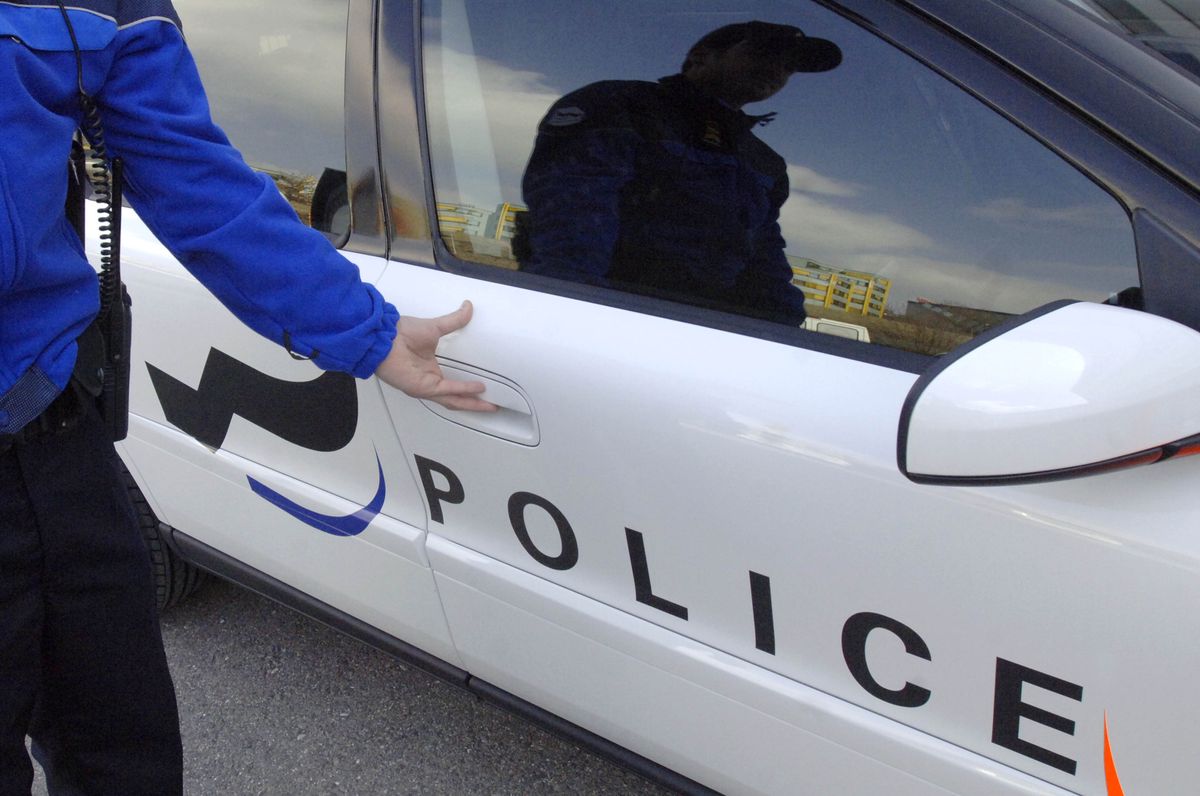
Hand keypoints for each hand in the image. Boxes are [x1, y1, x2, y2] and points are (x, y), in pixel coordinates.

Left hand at [374, 301, 496, 411]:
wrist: (384, 337)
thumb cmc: (400, 333)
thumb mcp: (434, 327)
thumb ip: (453, 321)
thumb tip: (467, 307)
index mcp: (431, 371)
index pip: (454, 386)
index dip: (470, 390)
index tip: (486, 389)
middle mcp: (428, 381)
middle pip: (456, 399)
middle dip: (475, 404)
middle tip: (493, 406)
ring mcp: (425, 387)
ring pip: (453, 400)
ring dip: (472, 404)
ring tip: (490, 405)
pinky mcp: (422, 388)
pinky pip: (447, 391)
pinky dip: (463, 390)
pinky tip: (477, 388)